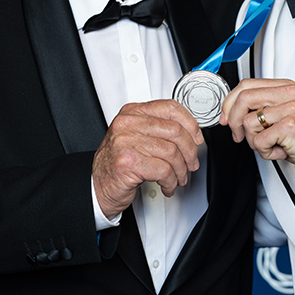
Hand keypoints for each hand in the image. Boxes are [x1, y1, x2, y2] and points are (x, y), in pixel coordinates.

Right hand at [92, 100, 203, 218]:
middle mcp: (127, 124)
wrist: (97, 186)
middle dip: (190, 151)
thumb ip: (158, 129)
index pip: (170, 108)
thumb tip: (191, 133)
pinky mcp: (128, 163)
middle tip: (191, 163)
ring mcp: (126, 142)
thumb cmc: (119, 162)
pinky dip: (171, 182)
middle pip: (175, 131)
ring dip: (181, 170)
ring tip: (179, 178)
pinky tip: (168, 186)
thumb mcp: (136, 137)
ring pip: (172, 153)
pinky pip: (164, 171)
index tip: (197, 138)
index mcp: (132, 112)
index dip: (190, 124)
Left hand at [220, 78, 294, 179]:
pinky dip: (265, 152)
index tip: (225, 117)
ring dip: (254, 141)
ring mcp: (290, 108)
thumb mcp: (288, 114)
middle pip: (243, 98)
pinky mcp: (289, 126)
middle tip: (238, 135)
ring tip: (271, 145)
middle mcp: (289, 94)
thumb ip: (265, 107)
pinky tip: (279, 151)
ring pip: (248, 122)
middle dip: (232, 120)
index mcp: (286, 87)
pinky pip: (259, 140)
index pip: (246, 85)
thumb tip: (233, 111)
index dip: (229, 102)